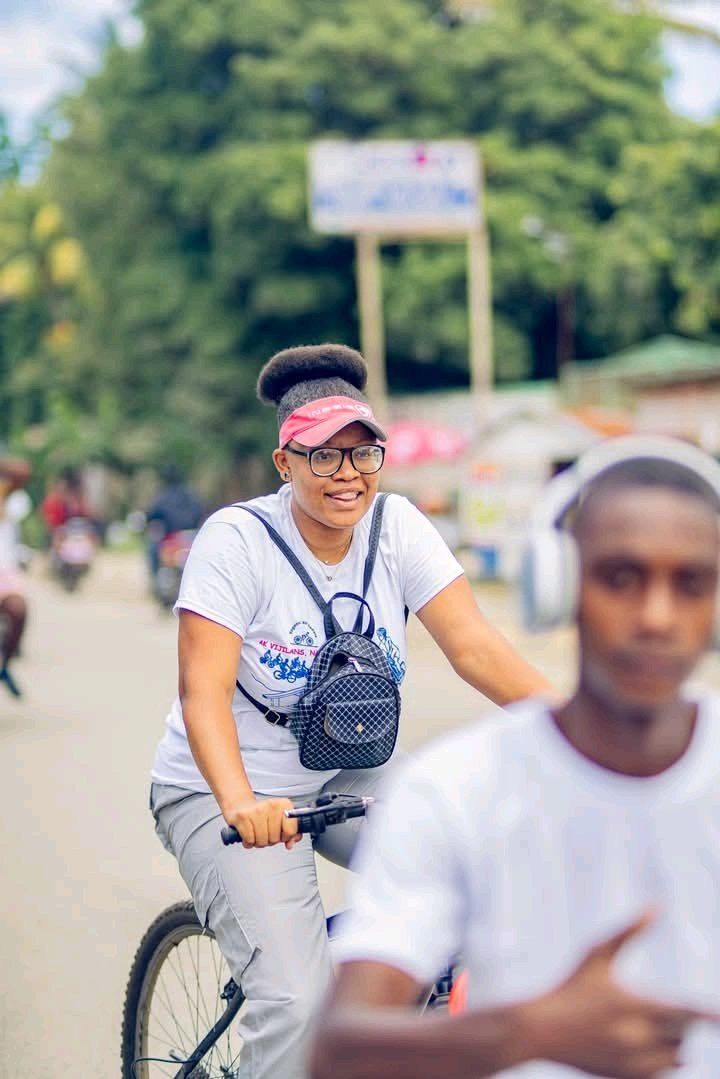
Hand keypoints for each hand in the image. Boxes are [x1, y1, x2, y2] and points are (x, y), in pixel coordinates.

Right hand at [226, 796, 300, 849]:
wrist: (242, 806)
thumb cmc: (263, 815)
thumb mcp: (280, 821)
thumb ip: (291, 833)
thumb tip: (290, 843)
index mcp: (284, 804)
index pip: (291, 831)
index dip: (285, 837)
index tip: (281, 833)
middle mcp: (271, 805)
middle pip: (275, 838)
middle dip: (270, 840)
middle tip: (265, 832)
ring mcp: (256, 810)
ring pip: (262, 841)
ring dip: (259, 842)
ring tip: (257, 833)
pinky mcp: (242, 817)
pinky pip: (250, 840)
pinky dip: (248, 842)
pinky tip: (248, 834)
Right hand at [526, 910, 717, 1077]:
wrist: (541, 1030)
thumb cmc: (571, 985)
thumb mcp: (597, 953)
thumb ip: (630, 930)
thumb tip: (658, 904)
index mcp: (634, 1004)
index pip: (686, 1012)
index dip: (708, 1017)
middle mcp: (638, 1036)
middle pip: (684, 1035)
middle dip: (678, 1022)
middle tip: (653, 1009)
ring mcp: (633, 1062)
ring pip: (677, 1057)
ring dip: (673, 1043)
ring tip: (644, 1026)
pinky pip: (662, 1074)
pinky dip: (660, 1062)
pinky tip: (640, 1045)